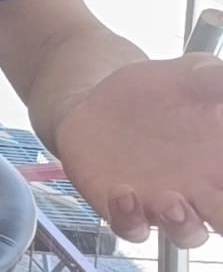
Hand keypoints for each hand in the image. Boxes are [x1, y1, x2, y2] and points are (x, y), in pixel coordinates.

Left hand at [55, 54, 222, 247]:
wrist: (97, 98)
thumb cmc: (157, 92)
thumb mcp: (191, 74)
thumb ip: (213, 78)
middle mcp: (200, 190)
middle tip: (218, 207)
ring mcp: (161, 202)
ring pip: (185, 234)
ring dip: (183, 226)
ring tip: (170, 201)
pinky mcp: (120, 205)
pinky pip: (131, 227)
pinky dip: (130, 219)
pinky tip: (123, 193)